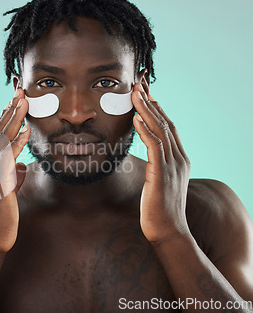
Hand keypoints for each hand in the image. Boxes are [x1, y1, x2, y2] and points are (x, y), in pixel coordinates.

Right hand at [0, 88, 29, 253]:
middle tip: (20, 91)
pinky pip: (6, 159)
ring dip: (12, 118)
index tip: (13, 101)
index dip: (4, 117)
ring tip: (23, 100)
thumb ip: (11, 175)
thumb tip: (20, 165)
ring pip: (0, 139)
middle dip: (8, 110)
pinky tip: (25, 131)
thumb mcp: (5, 191)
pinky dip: (16, 143)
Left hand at [132, 81, 191, 243]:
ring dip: (147, 109)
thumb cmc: (158, 208)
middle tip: (138, 82)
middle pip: (165, 121)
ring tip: (135, 92)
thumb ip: (155, 163)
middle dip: (151, 100)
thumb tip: (146, 151)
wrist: (168, 231)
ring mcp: (173, 165)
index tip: (144, 91)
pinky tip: (136, 118)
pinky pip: (155, 147)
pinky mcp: (163, 174)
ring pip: (160, 129)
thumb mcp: (158, 180)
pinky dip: (146, 130)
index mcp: (178, 158)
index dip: (156, 107)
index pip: (167, 125)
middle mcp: (179, 157)